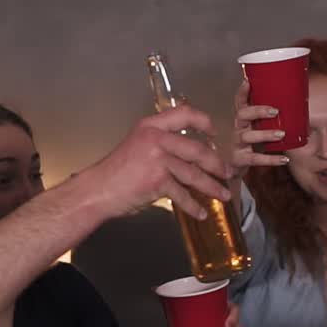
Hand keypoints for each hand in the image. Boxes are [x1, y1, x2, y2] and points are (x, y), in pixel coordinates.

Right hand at [79, 105, 232, 220]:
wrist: (97, 190)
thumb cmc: (118, 171)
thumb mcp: (138, 145)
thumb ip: (161, 143)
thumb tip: (190, 153)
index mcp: (151, 125)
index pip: (184, 113)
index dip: (204, 121)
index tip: (214, 133)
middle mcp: (156, 138)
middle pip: (197, 149)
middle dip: (216, 163)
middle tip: (228, 172)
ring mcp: (157, 159)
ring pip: (194, 174)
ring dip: (212, 187)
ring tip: (223, 195)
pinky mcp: (157, 180)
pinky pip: (183, 194)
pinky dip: (193, 206)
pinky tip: (201, 213)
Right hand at [232, 80, 289, 180]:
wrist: (230, 169)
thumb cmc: (247, 144)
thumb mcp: (252, 129)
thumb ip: (264, 119)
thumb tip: (293, 104)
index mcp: (239, 119)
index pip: (239, 102)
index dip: (242, 92)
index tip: (248, 82)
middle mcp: (235, 129)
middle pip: (242, 115)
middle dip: (257, 111)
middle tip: (275, 110)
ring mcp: (236, 144)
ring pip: (249, 136)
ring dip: (265, 134)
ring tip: (282, 134)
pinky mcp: (240, 160)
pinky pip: (256, 159)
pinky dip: (271, 160)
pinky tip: (284, 159)